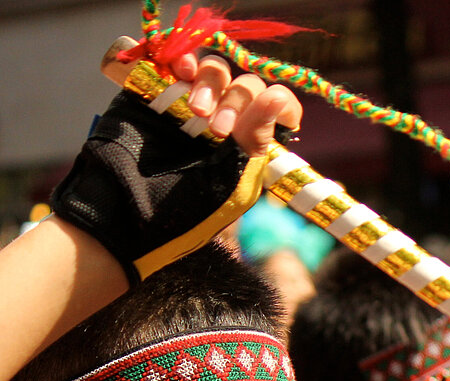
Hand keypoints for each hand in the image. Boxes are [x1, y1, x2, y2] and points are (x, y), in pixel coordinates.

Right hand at [50, 57, 301, 284]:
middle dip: (237, 102)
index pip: (280, 109)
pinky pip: (173, 58)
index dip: (279, 103)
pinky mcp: (156, 89)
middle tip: (217, 131)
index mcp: (250, 145)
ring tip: (194, 108)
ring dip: (211, 82)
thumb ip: (254, 140)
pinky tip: (180, 70)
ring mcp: (190, 103)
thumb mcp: (230, 181)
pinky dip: (179, 56)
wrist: (126, 210)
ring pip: (215, 70)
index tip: (272, 106)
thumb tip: (276, 96)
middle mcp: (225, 121)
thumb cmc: (185, 211)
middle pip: (247, 86)